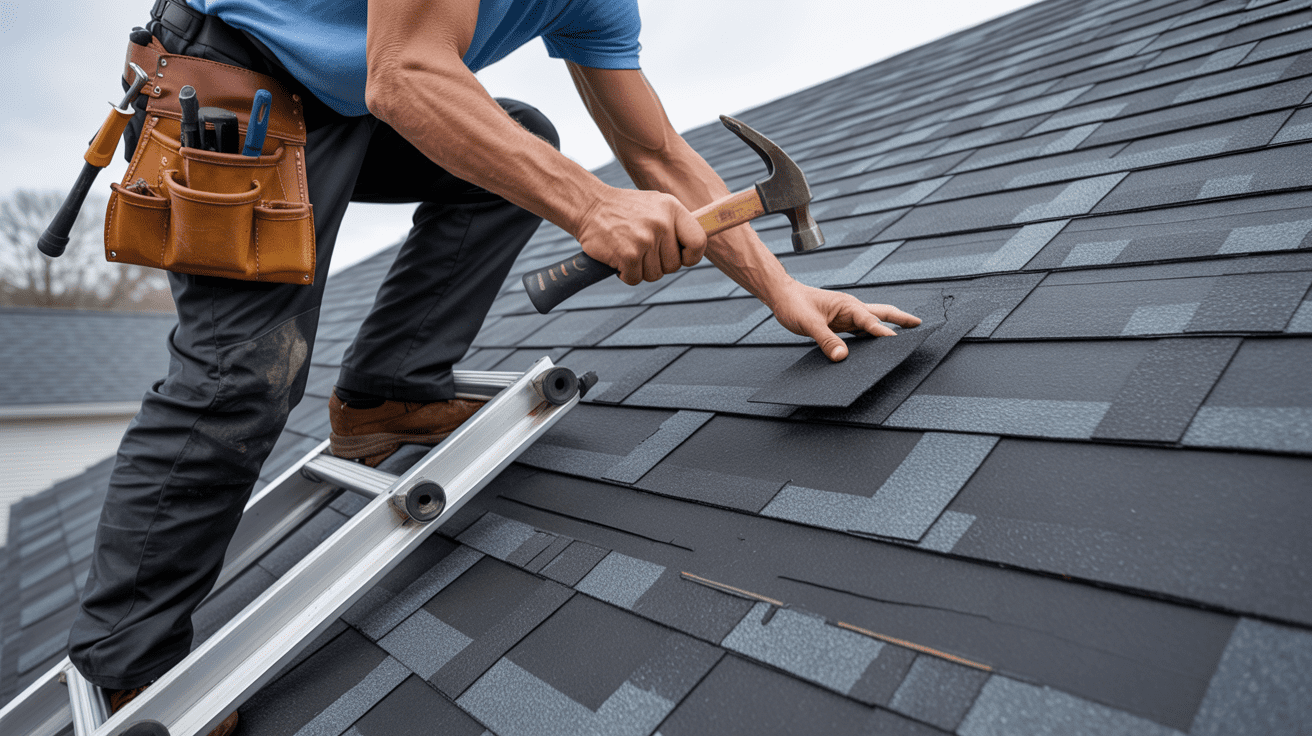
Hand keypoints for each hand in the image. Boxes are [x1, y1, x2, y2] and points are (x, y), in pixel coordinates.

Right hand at [576, 189, 706, 284]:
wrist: (589, 205)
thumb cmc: (624, 209)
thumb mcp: (655, 205)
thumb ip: (675, 223)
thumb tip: (695, 247)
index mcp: (672, 209)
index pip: (698, 242)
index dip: (692, 256)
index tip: (682, 258)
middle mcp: (662, 223)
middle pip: (674, 265)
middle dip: (658, 264)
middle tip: (642, 251)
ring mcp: (645, 239)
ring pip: (654, 275)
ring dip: (640, 269)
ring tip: (628, 250)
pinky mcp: (628, 255)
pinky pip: (636, 279)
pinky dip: (625, 274)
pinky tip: (618, 258)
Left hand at [768, 282, 921, 361]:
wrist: (782, 296)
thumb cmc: (794, 303)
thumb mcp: (809, 324)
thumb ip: (826, 340)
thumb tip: (841, 357)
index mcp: (847, 305)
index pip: (870, 321)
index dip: (883, 332)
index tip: (897, 341)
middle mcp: (850, 309)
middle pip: (882, 313)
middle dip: (901, 319)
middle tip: (919, 325)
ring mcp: (847, 315)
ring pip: (873, 322)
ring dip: (888, 327)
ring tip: (905, 336)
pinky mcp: (840, 322)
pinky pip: (860, 330)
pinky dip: (871, 336)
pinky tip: (875, 345)